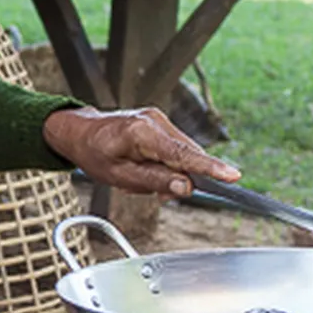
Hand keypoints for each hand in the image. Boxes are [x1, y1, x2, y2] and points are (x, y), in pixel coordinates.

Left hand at [42, 106, 239, 199]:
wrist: (80, 131)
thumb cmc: (94, 153)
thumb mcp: (119, 176)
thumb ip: (154, 181)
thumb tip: (185, 187)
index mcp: (141, 133)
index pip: (183, 154)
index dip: (210, 168)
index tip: (232, 176)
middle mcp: (154, 121)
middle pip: (186, 155)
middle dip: (178, 178)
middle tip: (157, 193)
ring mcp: (159, 119)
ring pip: (182, 153)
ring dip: (170, 171)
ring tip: (141, 177)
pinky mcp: (160, 123)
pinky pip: (175, 148)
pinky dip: (166, 163)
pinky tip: (146, 167)